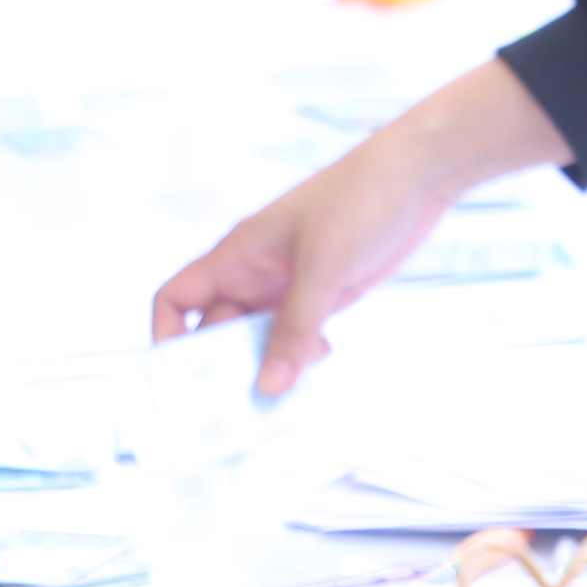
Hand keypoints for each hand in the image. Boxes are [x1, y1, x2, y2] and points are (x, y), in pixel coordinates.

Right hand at [153, 60, 566, 395]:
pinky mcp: (324, 296)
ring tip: (277, 399)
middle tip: (232, 411)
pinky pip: (296, 338)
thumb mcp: (323, 264)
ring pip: (259, 340)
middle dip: (221, 369)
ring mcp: (289, 287)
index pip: (178, 299)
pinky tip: (317, 367)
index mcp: (238, 254)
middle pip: (217, 331)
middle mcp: (256, 274)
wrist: (419, 174)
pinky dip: (298, 358)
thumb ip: (295, 327)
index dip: (167, 336)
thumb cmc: (361, 198)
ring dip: (265, 368)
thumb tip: (267, 387)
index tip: (180, 379)